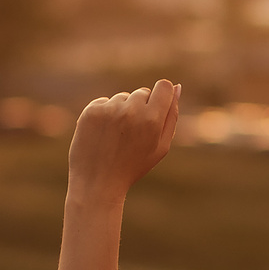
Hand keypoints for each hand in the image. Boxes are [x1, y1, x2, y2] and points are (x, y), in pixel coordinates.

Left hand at [67, 79, 180, 205]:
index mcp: (152, 120)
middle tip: (133, 134)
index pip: (164, 86)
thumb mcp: (160, 147)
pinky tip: (103, 134)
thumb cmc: (133, 166)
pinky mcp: (91, 111)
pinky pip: (104, 102)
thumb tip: (177, 87)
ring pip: (123, 97)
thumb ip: (171, 116)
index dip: (162, 95)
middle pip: (143, 92)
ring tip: (117, 137)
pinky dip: (105, 114)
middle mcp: (131, 110)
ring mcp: (109, 109)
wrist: (97, 183)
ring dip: (122, 111)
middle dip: (141, 108)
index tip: (156, 106)